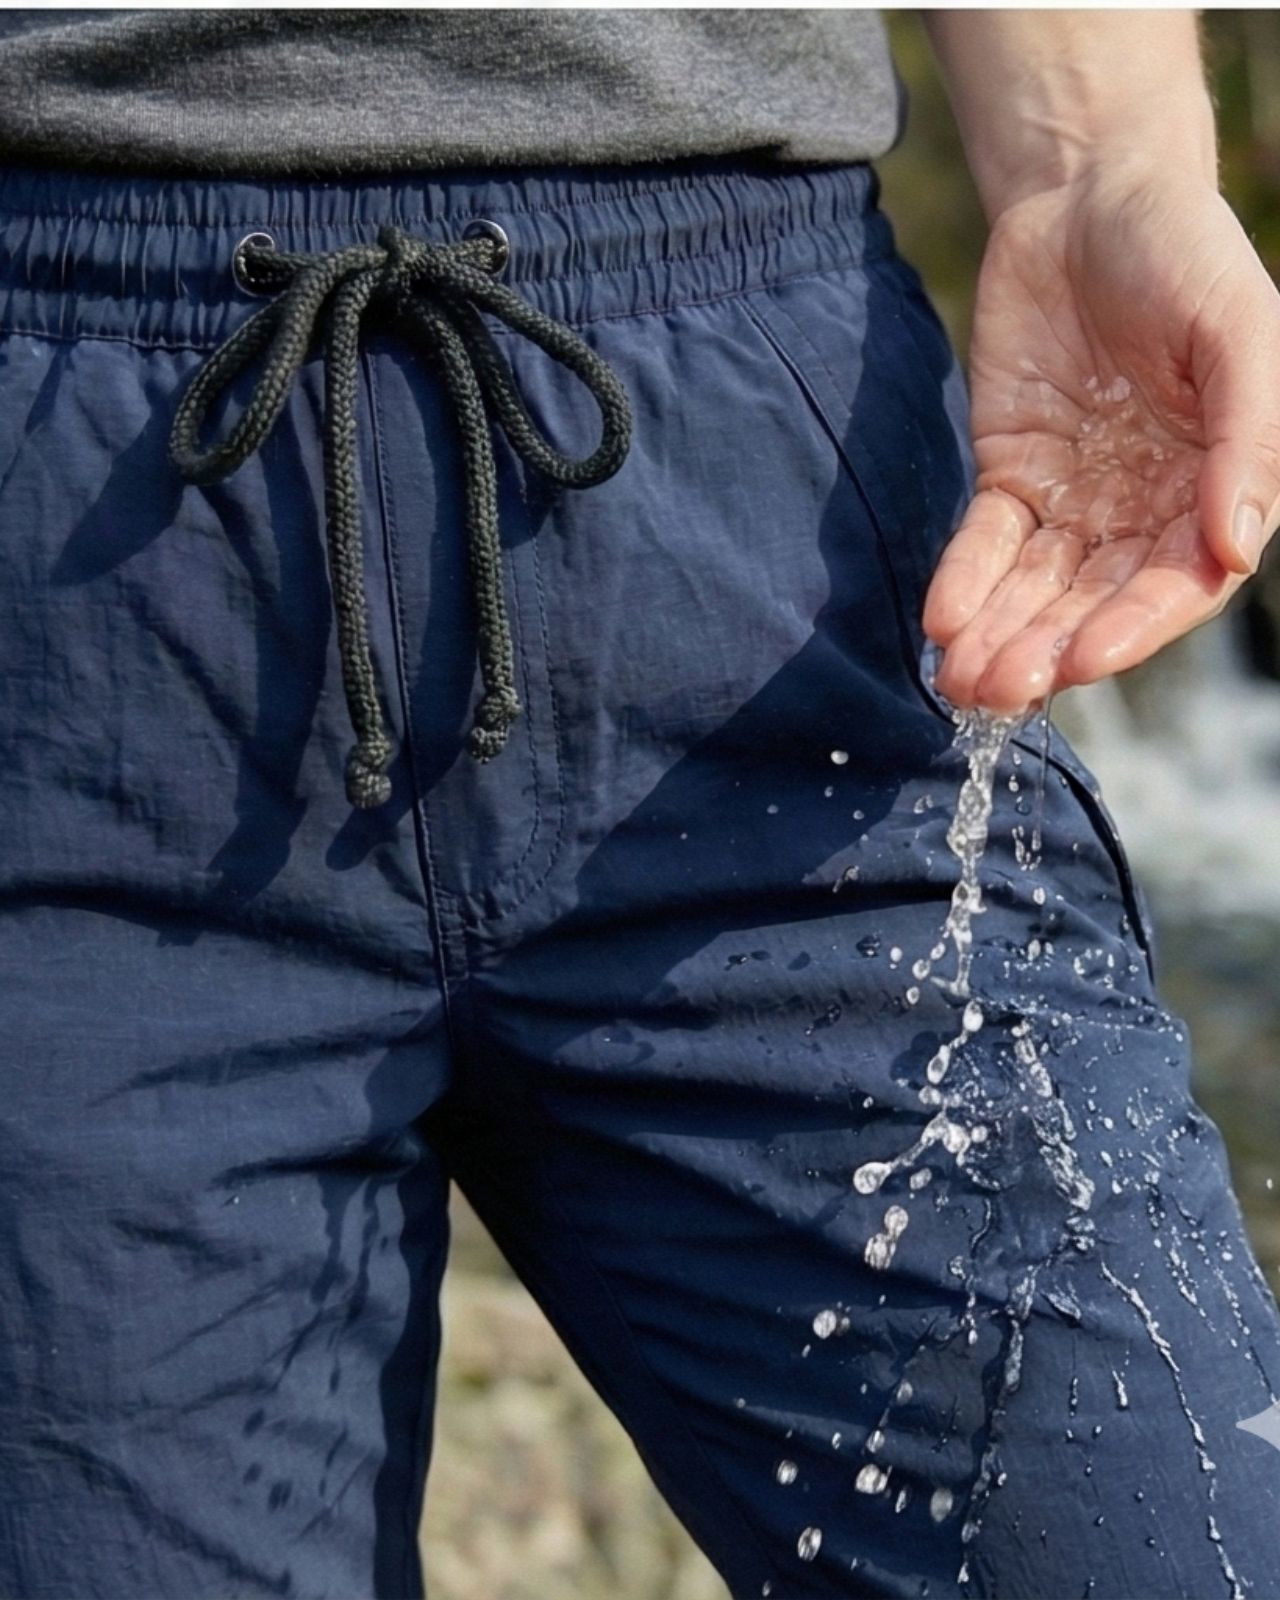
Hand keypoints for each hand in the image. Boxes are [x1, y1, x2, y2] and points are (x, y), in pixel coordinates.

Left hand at [923, 162, 1279, 713]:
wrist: (1088, 195)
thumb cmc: (1183, 252)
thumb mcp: (1235, 330)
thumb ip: (1246, 437)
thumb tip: (1240, 546)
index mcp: (1212, 487)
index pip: (1176, 585)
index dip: (1132, 630)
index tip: (1083, 662)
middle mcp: (1146, 511)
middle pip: (1095, 603)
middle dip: (1046, 650)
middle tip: (997, 690)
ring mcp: (1076, 500)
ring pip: (1036, 590)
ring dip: (1000, 636)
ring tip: (962, 682)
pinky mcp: (1012, 477)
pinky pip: (985, 544)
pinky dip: (964, 583)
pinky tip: (941, 620)